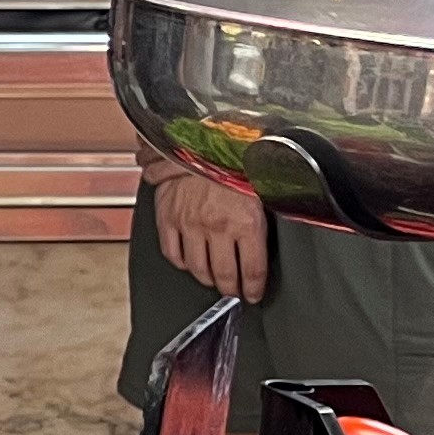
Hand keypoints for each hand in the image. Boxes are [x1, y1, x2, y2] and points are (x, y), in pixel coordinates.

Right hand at [153, 170, 270, 303]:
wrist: (200, 140)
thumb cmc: (234, 161)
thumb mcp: (262, 189)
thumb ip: (261, 219)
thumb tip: (266, 244)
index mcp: (246, 222)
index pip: (253, 270)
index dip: (254, 288)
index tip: (254, 294)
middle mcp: (217, 227)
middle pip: (225, 274)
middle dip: (232, 289)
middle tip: (235, 293)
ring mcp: (189, 224)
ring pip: (197, 268)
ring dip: (207, 279)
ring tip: (213, 280)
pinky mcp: (167, 217)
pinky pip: (172, 252)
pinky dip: (181, 263)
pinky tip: (189, 263)